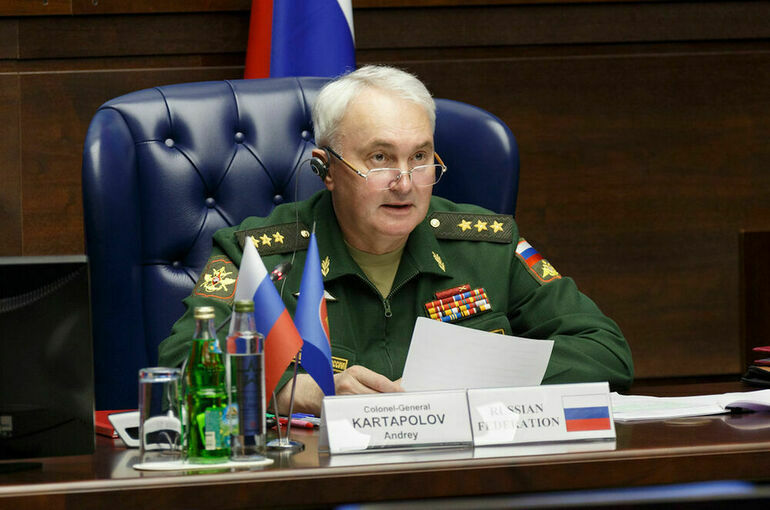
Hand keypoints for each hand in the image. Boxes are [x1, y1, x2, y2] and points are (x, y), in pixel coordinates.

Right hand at [275, 365, 401, 415]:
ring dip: (382, 410)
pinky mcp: (341, 411)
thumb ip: (376, 381)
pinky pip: (361, 415)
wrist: (314, 392)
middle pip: (377, 396)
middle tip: (402, 405)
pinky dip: (371, 418)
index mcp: (355, 372)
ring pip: (370, 407)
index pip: (381, 382)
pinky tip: (377, 420)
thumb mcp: (357, 375)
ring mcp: (344, 399)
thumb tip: (398, 385)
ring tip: (392, 413)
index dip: (395, 389)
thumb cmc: (338, 383)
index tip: (404, 394)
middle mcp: (349, 385)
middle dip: (391, 401)